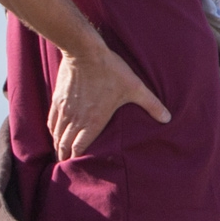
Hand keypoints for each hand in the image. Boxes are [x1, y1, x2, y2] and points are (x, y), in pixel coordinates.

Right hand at [50, 43, 168, 158]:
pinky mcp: (57, 100)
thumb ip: (151, 104)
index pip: (80, 149)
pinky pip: (51, 121)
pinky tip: (55, 133)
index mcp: (92, 122)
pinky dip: (53, 131)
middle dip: (65, 157)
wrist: (84, 51)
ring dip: (58, 146)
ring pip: (56, 135)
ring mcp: (64, 110)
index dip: (77, 161)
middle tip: (67, 166)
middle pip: (64, 146)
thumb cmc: (110, 70)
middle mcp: (75, 120)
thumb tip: (168, 118)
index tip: (78, 169)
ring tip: (60, 153)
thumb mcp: (135, 87)